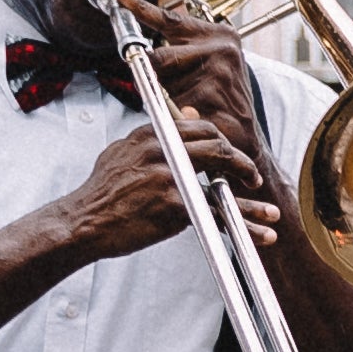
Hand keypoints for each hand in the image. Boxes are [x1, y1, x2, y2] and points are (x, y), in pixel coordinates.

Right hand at [56, 96, 276, 259]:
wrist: (82, 221)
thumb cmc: (103, 192)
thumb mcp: (123, 151)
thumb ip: (155, 135)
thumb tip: (187, 116)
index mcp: (152, 134)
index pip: (202, 128)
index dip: (223, 143)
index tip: (232, 158)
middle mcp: (162, 150)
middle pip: (218, 148)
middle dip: (242, 165)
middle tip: (252, 179)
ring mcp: (169, 177)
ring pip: (222, 180)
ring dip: (252, 200)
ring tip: (270, 213)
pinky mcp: (172, 206)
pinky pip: (217, 214)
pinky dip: (244, 226)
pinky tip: (261, 235)